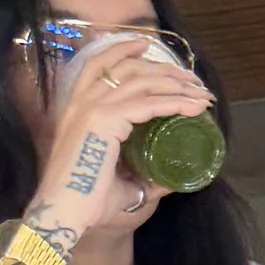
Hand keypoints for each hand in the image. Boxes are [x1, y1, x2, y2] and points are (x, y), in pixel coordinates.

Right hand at [28, 33, 214, 235]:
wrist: (63, 213)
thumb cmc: (85, 203)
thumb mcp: (117, 180)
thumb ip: (140, 177)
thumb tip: (168, 181)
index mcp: (77, 107)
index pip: (101, 64)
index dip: (127, 52)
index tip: (152, 51)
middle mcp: (82, 101)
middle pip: (128, 67)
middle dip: (165, 69)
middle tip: (192, 80)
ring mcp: (92, 108)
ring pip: (142, 81)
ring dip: (176, 84)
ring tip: (201, 93)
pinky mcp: (105, 120)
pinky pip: (148, 104)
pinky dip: (175, 103)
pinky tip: (195, 107)